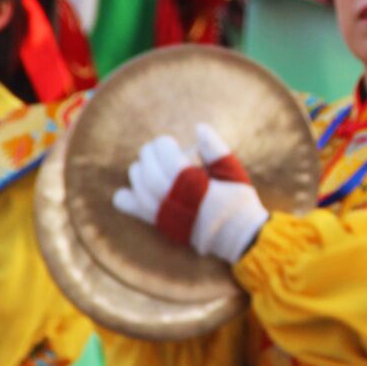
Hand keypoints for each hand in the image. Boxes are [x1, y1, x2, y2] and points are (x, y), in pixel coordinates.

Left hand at [113, 124, 269, 263]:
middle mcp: (179, 204)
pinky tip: (129, 189)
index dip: (164, 147)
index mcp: (197, 188)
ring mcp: (168, 217)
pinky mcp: (163, 225)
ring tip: (148, 163)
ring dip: (139, 172)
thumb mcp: (233, 172)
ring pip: (141, 191)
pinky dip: (127, 199)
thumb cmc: (238, 200)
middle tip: (156, 147)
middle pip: (150, 175)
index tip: (169, 141)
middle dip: (149, 155)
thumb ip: (216, 149)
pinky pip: (137, 211)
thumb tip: (199, 127)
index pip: (168, 162)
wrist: (239, 237)